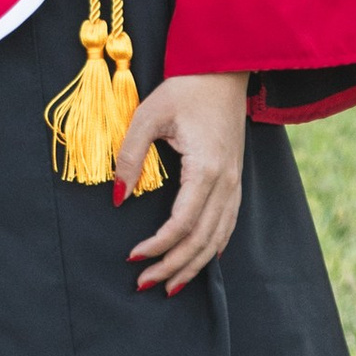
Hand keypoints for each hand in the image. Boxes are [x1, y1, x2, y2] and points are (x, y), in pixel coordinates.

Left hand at [119, 73, 248, 294]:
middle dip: (172, 266)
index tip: (133, 258)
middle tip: (144, 284)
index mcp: (205, 168)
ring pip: (217, 238)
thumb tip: (119, 198)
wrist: (223, 70)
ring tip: (169, 285)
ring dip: (193, 265)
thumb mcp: (148, 115)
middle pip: (201, 240)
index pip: (181, 223)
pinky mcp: (235, 180)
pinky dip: (213, 248)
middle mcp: (226, 182)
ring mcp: (235, 183)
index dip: (158, 246)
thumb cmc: (185, 88)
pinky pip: (228, 225)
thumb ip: (130, 156)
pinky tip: (200, 261)